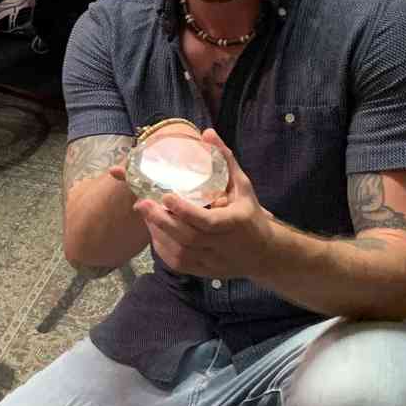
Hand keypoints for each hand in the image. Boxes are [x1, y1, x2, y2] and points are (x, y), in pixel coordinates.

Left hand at [119, 129, 264, 276]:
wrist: (264, 254)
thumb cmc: (250, 214)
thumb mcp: (243, 186)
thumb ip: (225, 161)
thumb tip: (207, 134)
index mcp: (236, 223)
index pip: (207, 221)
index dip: (185, 211)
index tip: (167, 195)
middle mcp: (224, 246)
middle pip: (188, 238)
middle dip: (161, 221)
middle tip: (142, 203)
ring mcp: (213, 261)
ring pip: (180, 253)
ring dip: (159, 234)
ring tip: (146, 213)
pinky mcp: (204, 272)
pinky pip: (178, 264)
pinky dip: (162, 249)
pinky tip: (154, 231)